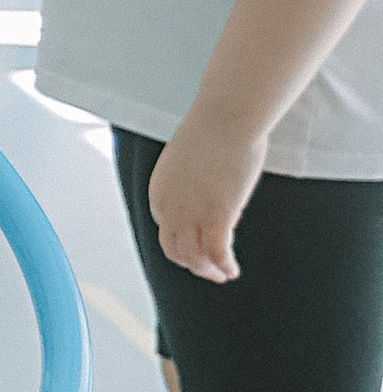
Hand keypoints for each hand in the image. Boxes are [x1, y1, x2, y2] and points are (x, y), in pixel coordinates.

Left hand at [150, 108, 264, 283]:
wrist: (226, 117)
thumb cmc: (214, 129)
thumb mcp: (189, 160)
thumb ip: (190, 181)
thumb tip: (205, 190)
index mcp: (158, 193)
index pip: (166, 230)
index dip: (183, 243)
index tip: (199, 247)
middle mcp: (168, 208)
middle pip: (175, 250)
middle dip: (192, 264)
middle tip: (209, 270)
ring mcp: (191, 214)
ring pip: (195, 258)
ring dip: (209, 271)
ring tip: (223, 274)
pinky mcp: (217, 216)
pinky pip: (218, 254)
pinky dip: (225, 266)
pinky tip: (233, 270)